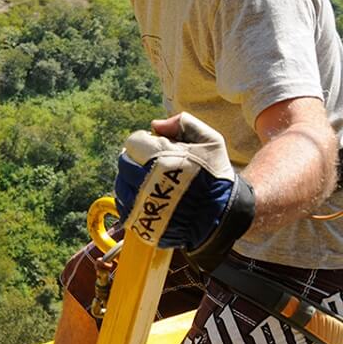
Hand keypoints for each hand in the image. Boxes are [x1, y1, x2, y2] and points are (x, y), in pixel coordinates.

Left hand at [113, 112, 254, 269]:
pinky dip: (131, 198)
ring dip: (131, 179)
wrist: (221, 214)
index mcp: (161, 156)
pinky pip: (123, 204)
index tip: (158, 148)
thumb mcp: (210, 140)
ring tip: (152, 181)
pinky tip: (149, 197)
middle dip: (136, 159)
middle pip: (124, 161)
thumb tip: (155, 125)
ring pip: (121, 183)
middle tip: (154, 164)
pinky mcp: (140, 220)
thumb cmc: (215, 176)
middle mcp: (146, 179)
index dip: (145, 142)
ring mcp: (140, 202)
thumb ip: (183, 123)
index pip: (133, 141)